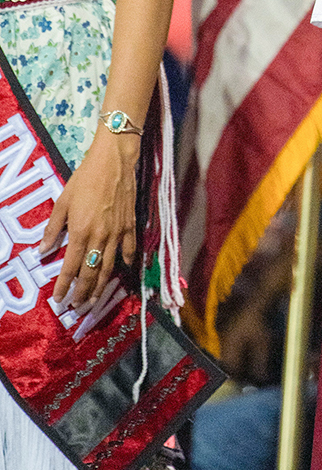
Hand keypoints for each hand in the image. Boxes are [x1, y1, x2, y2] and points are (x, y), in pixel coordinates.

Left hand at [39, 128, 138, 309]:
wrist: (114, 161)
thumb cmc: (85, 178)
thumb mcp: (62, 201)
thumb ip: (53, 228)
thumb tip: (43, 250)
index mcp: (80, 232)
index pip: (70, 268)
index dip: (64, 286)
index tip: (59, 300)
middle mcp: (99, 237)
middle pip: (91, 273)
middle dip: (82, 294)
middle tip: (76, 308)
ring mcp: (118, 233)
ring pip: (109, 268)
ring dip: (100, 287)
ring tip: (93, 301)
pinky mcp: (131, 225)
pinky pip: (129, 250)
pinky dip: (126, 262)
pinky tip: (122, 271)